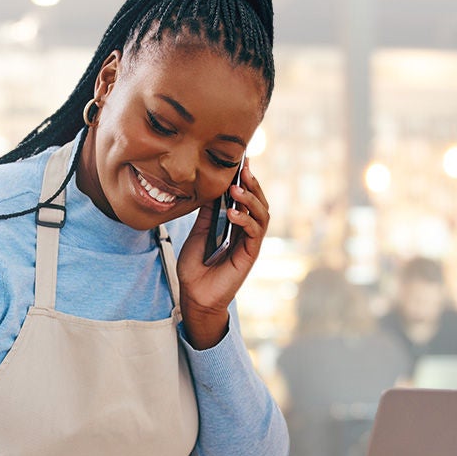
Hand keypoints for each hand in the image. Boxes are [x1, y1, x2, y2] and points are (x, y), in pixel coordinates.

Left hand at [176, 159, 271, 348]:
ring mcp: (249, 242)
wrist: (194, 296)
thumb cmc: (195, 268)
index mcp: (234, 224)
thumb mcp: (198, 233)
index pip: (245, 197)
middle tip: (244, 167)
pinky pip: (254, 233)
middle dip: (252, 183)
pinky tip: (233, 213)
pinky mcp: (249, 255)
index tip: (242, 160)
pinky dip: (246, 220)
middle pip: (258, 202)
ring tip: (237, 188)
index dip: (245, 179)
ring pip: (262, 214)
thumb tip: (211, 188)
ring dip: (251, 199)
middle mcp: (245, 231)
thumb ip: (208, 213)